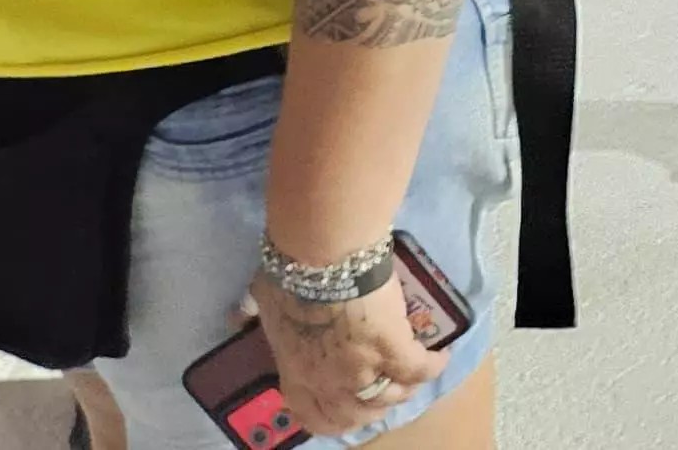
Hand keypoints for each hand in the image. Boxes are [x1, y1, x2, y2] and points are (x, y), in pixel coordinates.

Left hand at [254, 270, 443, 442]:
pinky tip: (440, 355)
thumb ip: (251, 315)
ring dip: (404, 388)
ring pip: (392, 396)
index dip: (332, 419)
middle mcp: (330, 382)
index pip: (313, 416)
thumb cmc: (286, 277)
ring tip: (414, 373)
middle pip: (358, 415)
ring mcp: (363, 369)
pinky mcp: (394, 349)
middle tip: (385, 390)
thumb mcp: (259, 302)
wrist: (320, 258)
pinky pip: (420, 369)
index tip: (344, 409)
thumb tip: (237, 315)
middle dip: (374, 408)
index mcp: (297, 373)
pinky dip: (433, 365)